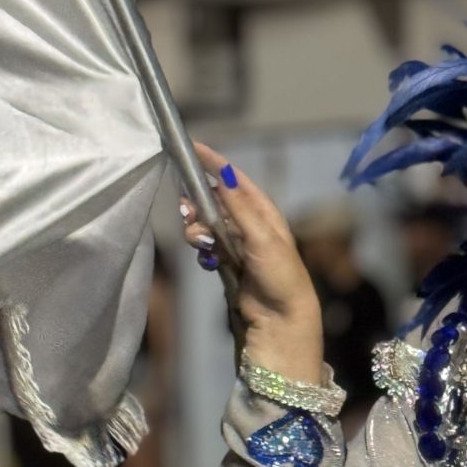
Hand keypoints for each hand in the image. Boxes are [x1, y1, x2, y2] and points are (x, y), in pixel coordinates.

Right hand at [181, 142, 323, 384]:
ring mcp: (238, 244)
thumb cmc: (280, 275)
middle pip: (215, 201)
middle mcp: (250, 224)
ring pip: (207, 224)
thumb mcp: (262, 237)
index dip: (214, 163)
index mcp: (264, 212)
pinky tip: (208, 260)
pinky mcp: (228, 263)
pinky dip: (202, 249)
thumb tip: (224, 176)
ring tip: (199, 241)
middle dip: (198, 202)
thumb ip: (240, 208)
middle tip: (185, 210)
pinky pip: (207, 247)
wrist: (281, 318)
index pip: (235, 179)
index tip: (192, 148)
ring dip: (197, 229)